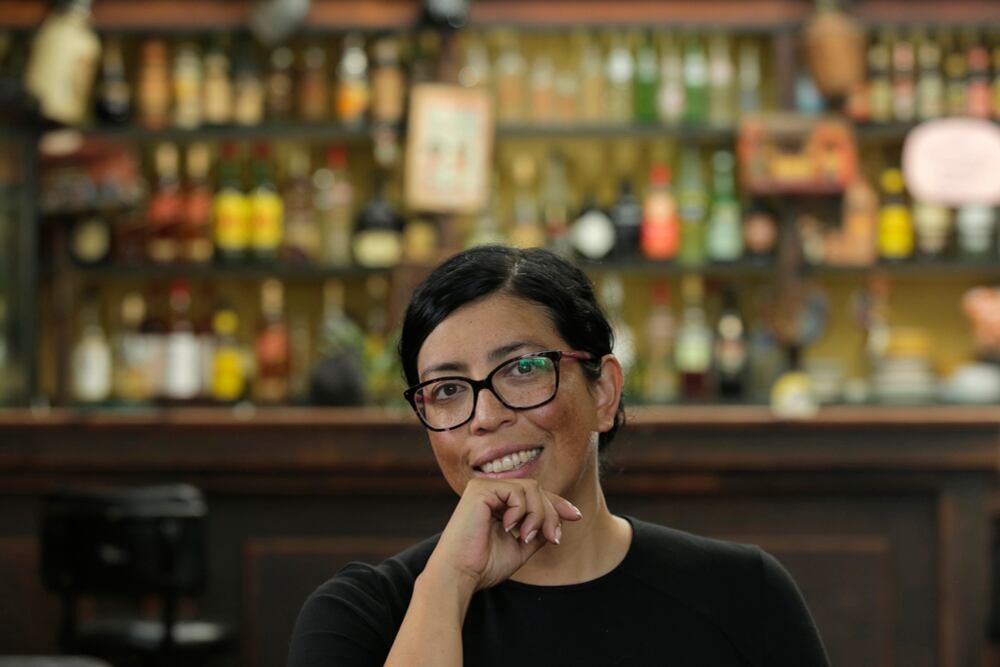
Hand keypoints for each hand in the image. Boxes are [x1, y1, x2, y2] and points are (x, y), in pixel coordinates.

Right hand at [423, 478, 582, 594]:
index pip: (534, 495)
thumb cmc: (484, 565)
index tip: (576, 516)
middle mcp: (491, 492)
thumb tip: (558, 521)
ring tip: (526, 536)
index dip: (557, 504)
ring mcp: (484, 488)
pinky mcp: (480, 489)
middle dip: (551, 513)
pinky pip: (517, 492)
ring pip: (531, 488)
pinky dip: (522, 511)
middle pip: (536, 490)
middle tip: (553, 538)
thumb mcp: (520, 547)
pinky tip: (510, 528)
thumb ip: (537, 531)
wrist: (460, 574)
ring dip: (538, 514)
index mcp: (498, 504)